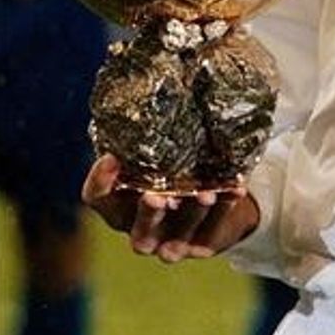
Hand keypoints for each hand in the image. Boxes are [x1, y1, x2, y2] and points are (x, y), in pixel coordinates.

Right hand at [82, 154, 260, 263]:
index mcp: (122, 205)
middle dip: (148, 214)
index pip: (97, 199)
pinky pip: (212, 232)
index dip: (99, 182)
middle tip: (156, 197)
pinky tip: (236, 190)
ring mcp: (171, 242)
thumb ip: (154, 137)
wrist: (217, 197)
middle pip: (136, 231)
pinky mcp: (201, 246)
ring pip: (175, 239)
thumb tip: (167, 87)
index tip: (111, 158)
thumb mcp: (162, 153)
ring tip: (206, 194)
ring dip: (191, 215)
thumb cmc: (179, 166)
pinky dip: (224, 211)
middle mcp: (141, 228)